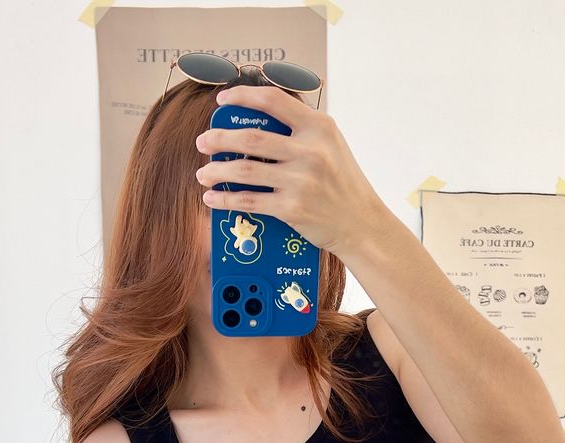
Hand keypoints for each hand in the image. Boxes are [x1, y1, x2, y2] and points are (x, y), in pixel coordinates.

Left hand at [194, 83, 384, 257]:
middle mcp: (310, 150)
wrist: (361, 223)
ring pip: (245, 170)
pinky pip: (250, 201)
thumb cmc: (343, 184)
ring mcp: (300, 180)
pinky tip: (212, 198)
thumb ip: (302, 131)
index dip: (243, 96)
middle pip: (250, 137)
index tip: (222, 101)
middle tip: (203, 143)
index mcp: (319, 127)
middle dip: (218, 139)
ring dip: (217, 171)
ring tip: (203, 174)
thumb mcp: (331, 145)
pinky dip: (226, 200)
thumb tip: (257, 123)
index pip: (273, 100)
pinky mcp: (292, 208)